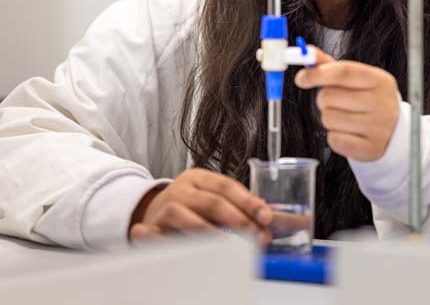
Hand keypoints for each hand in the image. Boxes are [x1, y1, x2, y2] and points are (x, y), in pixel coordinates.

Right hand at [129, 168, 272, 244]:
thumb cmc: (190, 206)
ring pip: (184, 216)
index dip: (248, 201)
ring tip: (229, 246)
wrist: (151, 212)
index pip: (226, 186)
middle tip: (257, 236)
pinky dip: (166, 242)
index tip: (266, 217)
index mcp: (199, 178)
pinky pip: (155, 235)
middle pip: (211, 202)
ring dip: (209, 233)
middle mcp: (181, 190)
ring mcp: (163, 208)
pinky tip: (185, 251)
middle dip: (238, 220)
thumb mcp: (213, 199)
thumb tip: (280, 220)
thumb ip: (242, 208)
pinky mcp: (148, 228)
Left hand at [294, 47, 399, 161]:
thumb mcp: (357, 79)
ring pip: (329, 118)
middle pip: (330, 96)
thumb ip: (331, 66)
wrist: (393, 131)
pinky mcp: (370, 148)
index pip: (343, 72)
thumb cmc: (369, 100)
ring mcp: (378, 127)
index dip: (317, 74)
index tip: (301, 78)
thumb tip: (308, 52)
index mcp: (379, 80)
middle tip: (335, 102)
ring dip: (329, 118)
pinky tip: (349, 133)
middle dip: (324, 99)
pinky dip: (335, 137)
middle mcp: (382, 102)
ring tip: (344, 117)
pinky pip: (334, 140)